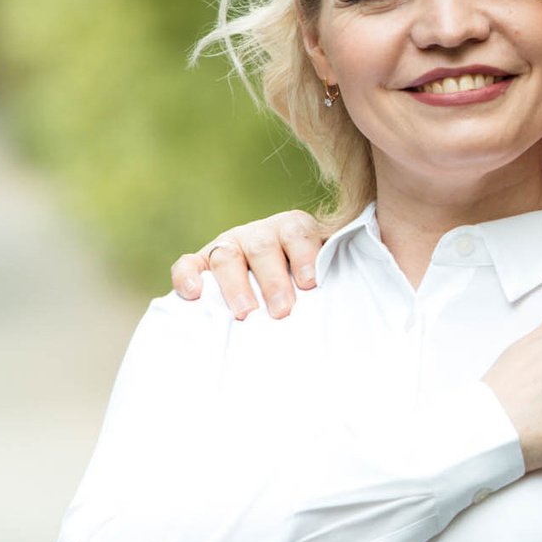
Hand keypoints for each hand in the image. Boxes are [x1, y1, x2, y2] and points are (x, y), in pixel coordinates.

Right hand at [170, 211, 327, 319]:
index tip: (311, 283)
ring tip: (246, 313)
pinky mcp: (200, 261)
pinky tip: (194, 293)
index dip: (305, 256)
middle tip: (282, 311)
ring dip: (236, 285)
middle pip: (263, 248)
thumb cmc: (305, 281)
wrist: (274, 280)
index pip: (299, 233)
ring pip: (227, 256)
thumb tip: (354, 290)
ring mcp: (228, 244)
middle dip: (273, 281)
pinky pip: (188, 263)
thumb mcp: (324, 271)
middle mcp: (259, 233)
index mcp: (293, 228)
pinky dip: (187, 275)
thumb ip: (334, 271)